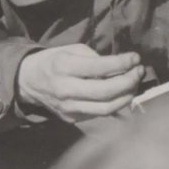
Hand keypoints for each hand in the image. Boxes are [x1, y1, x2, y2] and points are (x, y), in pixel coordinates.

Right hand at [17, 44, 143, 122]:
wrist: (29, 82)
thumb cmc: (53, 62)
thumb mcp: (70, 50)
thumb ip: (94, 58)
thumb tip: (120, 67)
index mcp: (64, 67)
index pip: (100, 67)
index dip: (123, 63)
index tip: (135, 58)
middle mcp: (66, 89)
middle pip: (106, 91)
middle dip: (129, 81)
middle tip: (139, 72)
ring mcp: (69, 107)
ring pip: (106, 108)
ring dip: (126, 96)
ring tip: (133, 85)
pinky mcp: (72, 119)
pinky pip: (99, 114)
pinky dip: (114, 104)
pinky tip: (119, 94)